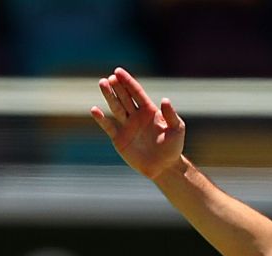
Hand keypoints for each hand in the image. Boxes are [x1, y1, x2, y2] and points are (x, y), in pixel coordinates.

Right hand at [92, 67, 187, 182]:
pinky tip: (94, 110)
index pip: (136, 92)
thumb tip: (165, 100)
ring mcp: (127, 126)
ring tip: (102, 83)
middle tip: (110, 78)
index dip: (127, 81)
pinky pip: (109, 127)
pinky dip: (101, 119)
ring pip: (116, 108)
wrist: (164, 168)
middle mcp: (136, 116)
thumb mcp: (177, 130)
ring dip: (109, 96)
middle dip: (117, 87)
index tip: (118, 71)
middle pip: (124, 97)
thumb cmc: (173, 148)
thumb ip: (171, 115)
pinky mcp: (119, 139)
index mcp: (149, 111)